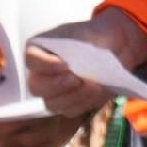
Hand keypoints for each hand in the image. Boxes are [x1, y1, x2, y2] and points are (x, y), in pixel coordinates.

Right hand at [21, 4, 146, 113]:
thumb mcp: (85, 35)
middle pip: (36, 87)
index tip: (66, 65)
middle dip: (58, 85)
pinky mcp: (68, 104)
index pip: (31, 59)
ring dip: (74, 96)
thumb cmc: (95, 36)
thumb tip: (74, 68)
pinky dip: (84, 102)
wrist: (115, 46)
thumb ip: (75, 49)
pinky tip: (98, 91)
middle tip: (78, 79)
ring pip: (52, 103)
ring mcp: (52, 92)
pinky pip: (70, 110)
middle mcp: (41, 73)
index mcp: (39, 50)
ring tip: (94, 86)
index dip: (46, 65)